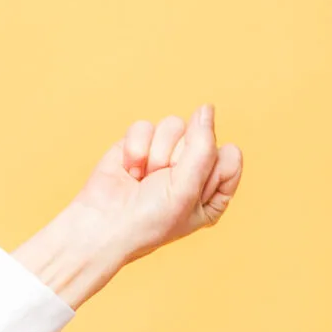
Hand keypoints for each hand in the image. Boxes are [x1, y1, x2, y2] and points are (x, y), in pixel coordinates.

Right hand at [14, 105, 243, 305]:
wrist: (102, 224)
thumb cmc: (149, 219)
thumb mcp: (187, 189)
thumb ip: (203, 146)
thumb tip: (206, 108)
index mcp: (215, 190)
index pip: (229, 156)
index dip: (207, 169)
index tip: (188, 192)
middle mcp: (194, 169)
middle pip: (201, 136)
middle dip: (177, 162)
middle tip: (160, 186)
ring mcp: (167, 154)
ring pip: (174, 126)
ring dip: (155, 155)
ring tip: (144, 178)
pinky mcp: (141, 143)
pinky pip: (146, 126)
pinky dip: (135, 148)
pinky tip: (129, 169)